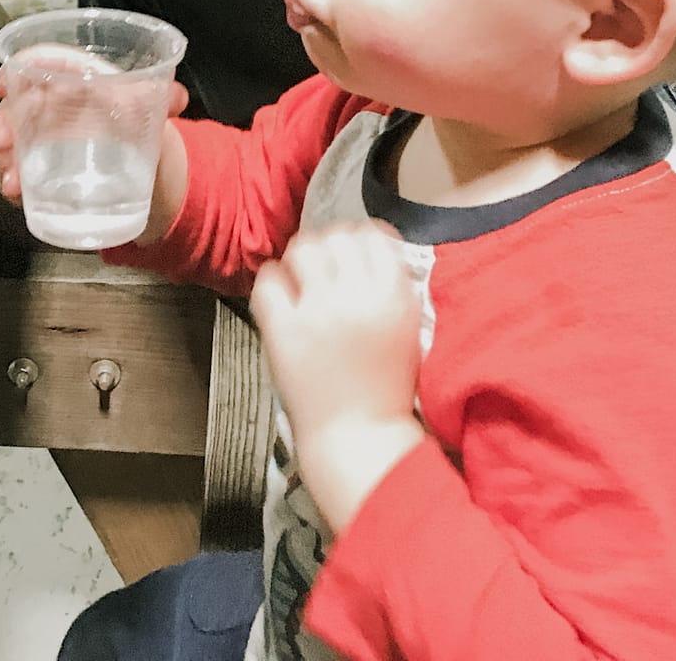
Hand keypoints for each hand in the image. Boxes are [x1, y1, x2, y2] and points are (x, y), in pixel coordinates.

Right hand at [0, 63, 188, 219]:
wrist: (148, 170)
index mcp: (80, 80)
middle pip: (19, 103)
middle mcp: (56, 105)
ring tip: (13, 179)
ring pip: (14, 139)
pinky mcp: (43, 168)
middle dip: (4, 121)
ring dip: (6, 157)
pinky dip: (13, 181)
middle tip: (3, 141)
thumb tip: (176, 97)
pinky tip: (16, 192)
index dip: (22, 67)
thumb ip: (162, 101)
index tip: (5, 83)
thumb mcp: (151, 110)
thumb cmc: (140, 125)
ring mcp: (46, 137)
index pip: (45, 62)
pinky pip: (20, 170)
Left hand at [251, 224, 424, 533]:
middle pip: (336, 236)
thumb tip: (366, 244)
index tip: (354, 255)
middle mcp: (355, 297)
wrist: (358, 440)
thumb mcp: (408, 331)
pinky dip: (271, 282)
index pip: (373, 235)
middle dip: (330, 247)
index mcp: (393, 298)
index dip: (361, 241)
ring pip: (301, 249)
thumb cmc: (387, 389)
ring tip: (302, 278)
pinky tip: (281, 296)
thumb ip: (392, 286)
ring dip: (301, 259)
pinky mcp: (282, 331)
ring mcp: (316, 312)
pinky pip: (267, 281)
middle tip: (325, 268)